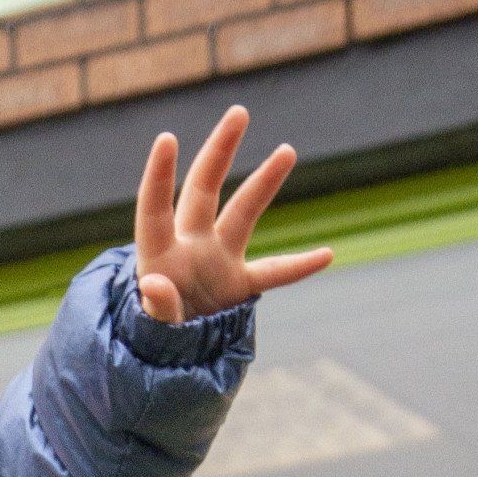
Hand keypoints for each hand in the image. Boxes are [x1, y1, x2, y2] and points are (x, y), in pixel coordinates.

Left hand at [134, 104, 331, 324]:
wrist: (167, 363)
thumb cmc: (150, 343)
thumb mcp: (151, 330)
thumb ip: (156, 309)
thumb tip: (154, 284)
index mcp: (159, 257)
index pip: (155, 209)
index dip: (160, 176)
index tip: (166, 139)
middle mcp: (189, 248)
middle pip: (203, 190)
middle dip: (219, 152)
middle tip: (239, 113)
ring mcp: (216, 263)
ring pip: (243, 214)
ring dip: (264, 183)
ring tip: (287, 150)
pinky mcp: (237, 286)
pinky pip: (273, 272)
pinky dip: (299, 267)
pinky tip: (327, 255)